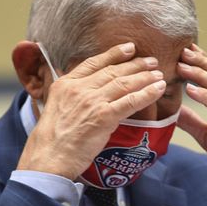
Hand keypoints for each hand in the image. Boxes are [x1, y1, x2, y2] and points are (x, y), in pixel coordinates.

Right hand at [17, 42, 166, 180]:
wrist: (48, 158)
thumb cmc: (51, 141)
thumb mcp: (54, 108)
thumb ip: (72, 98)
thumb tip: (89, 96)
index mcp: (65, 84)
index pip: (93, 62)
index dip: (114, 54)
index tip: (129, 48)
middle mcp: (79, 88)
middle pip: (112, 71)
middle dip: (135, 64)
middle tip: (151, 61)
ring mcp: (92, 101)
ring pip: (124, 83)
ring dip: (144, 77)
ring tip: (158, 74)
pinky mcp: (103, 117)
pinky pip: (130, 101)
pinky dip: (147, 94)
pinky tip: (158, 89)